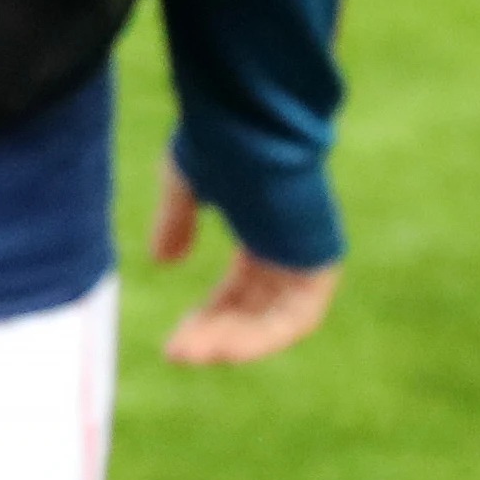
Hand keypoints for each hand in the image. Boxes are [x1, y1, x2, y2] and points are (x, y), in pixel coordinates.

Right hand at [149, 157, 339, 364]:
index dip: (209, 315)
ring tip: (191, 353)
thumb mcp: (184, 183)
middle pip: (255, 309)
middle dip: (215, 333)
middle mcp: (289, 248)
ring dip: (233, 340)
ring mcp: (305, 256)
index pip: (241, 289)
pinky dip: (261, 334)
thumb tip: (162, 260)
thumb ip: (176, 222)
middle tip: (176, 353)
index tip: (176, 340)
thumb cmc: (217, 141)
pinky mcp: (317, 262)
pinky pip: (295, 316)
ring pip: (274, 318)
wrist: (248, 126)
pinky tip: (224, 347)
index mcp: (264, 228)